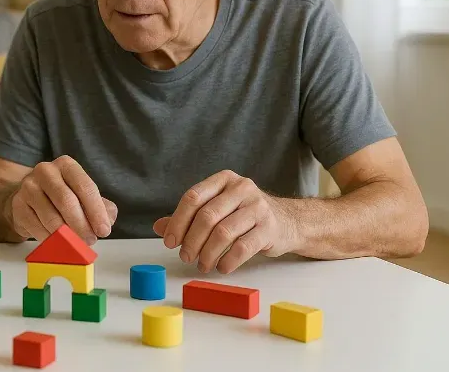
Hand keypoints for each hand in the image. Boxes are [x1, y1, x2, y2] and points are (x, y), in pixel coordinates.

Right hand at [6, 155, 117, 244]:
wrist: (29, 200)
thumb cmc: (62, 198)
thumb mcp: (84, 197)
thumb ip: (101, 207)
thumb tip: (107, 221)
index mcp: (66, 165)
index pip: (85, 187)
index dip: (96, 211)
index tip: (103, 230)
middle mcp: (45, 171)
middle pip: (66, 201)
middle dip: (81, 225)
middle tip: (90, 241)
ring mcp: (29, 187)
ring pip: (51, 217)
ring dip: (67, 236)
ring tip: (76, 245)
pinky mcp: (18, 205)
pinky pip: (37, 227)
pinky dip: (51, 240)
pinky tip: (58, 243)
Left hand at [153, 170, 298, 273]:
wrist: (289, 221)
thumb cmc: (245, 215)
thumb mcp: (218, 209)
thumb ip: (189, 217)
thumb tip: (159, 227)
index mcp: (223, 180)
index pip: (193, 197)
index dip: (177, 221)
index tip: (169, 241)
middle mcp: (241, 188)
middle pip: (207, 216)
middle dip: (191, 240)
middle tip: (185, 257)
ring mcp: (258, 207)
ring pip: (223, 232)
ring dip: (208, 253)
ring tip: (202, 265)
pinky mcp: (270, 227)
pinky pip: (243, 247)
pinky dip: (228, 261)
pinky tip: (221, 268)